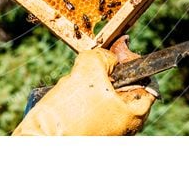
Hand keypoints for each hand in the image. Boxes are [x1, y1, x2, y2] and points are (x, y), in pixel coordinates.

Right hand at [12, 36, 157, 135]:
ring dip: (92, 84)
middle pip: (124, 87)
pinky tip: (71, 98)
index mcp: (135, 113)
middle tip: (93, 67)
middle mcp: (127, 125)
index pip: (146, 80)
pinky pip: (94, 107)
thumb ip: (103, 57)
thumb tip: (109, 57)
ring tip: (76, 86)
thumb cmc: (69, 110)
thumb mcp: (88, 70)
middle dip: (107, 73)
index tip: (117, 52)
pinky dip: (84, 97)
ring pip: (106, 95)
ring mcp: (111, 130)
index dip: (131, 60)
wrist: (43, 136)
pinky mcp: (94, 131)